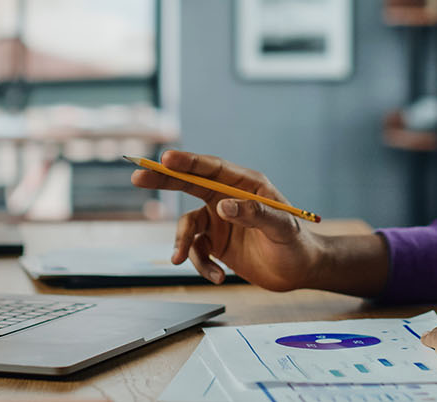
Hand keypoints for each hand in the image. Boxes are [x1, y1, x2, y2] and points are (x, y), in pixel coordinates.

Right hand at [131, 150, 322, 291]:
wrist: (298, 271)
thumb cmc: (296, 244)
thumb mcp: (280, 228)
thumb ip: (254, 214)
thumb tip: (223, 205)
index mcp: (246, 185)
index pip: (212, 169)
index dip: (188, 162)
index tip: (166, 159)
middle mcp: (228, 198)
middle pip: (189, 185)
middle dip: (164, 181)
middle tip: (137, 176)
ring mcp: (219, 220)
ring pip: (188, 226)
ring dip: (182, 244)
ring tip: (180, 260)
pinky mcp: (215, 242)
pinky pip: (196, 251)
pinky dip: (201, 265)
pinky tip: (217, 277)